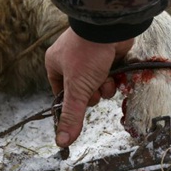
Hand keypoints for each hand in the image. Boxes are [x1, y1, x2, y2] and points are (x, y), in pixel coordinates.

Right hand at [45, 27, 133, 146]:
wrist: (110, 28)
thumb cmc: (87, 54)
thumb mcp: (77, 89)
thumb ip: (71, 115)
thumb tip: (62, 142)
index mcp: (55, 64)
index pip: (61, 93)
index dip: (72, 102)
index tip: (80, 105)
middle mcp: (71, 60)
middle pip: (82, 91)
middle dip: (91, 93)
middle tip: (93, 87)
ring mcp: (90, 57)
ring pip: (97, 85)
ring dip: (104, 86)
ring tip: (105, 78)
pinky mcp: (107, 55)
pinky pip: (109, 75)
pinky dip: (113, 77)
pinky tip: (115, 72)